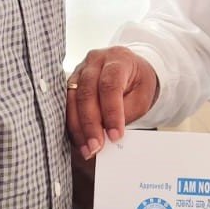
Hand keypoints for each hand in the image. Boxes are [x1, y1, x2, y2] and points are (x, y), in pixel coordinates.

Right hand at [66, 46, 158, 161]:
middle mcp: (95, 61)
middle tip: (96, 147)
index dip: (111, 113)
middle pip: (87, 93)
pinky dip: (72, 124)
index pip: (110, 86)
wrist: (130, 68)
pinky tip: (78, 140)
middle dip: (91, 124)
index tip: (115, 136)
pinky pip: (66, 103)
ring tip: (87, 149)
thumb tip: (109, 134)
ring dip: (78, 127)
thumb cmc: (138, 82)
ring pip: (72, 99)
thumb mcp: (142, 95)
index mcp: (117, 59)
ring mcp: (79, 70)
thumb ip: (126, 111)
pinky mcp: (71, 82)